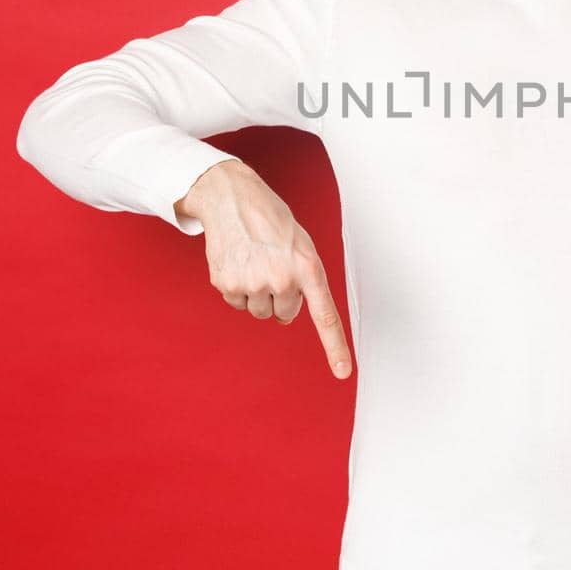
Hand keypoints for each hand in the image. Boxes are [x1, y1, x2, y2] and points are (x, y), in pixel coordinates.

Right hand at [177, 159, 353, 379]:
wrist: (232, 197)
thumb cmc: (271, 220)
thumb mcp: (300, 244)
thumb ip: (303, 279)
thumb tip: (286, 316)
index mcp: (308, 268)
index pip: (325, 315)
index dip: (335, 347)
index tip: (343, 372)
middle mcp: (283, 279)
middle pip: (284, 315)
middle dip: (281, 297)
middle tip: (273, 265)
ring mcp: (254, 283)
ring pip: (259, 311)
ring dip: (257, 292)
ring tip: (254, 260)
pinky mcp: (227, 283)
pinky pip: (236, 302)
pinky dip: (236, 287)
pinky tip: (237, 261)